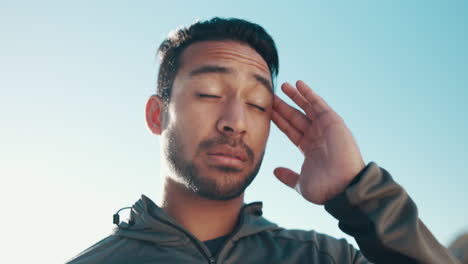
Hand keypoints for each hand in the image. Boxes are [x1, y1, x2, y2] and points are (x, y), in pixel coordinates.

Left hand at [272, 80, 364, 204]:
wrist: (343, 188)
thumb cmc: (324, 189)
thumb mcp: (301, 184)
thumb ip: (288, 176)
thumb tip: (275, 171)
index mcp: (309, 148)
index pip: (290, 130)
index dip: (279, 120)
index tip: (267, 111)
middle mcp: (316, 136)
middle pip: (295, 117)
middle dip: (283, 106)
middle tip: (270, 96)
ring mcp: (325, 128)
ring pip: (306, 108)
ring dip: (295, 96)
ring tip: (282, 86)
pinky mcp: (333, 122)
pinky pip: (318, 104)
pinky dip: (309, 94)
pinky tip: (298, 84)